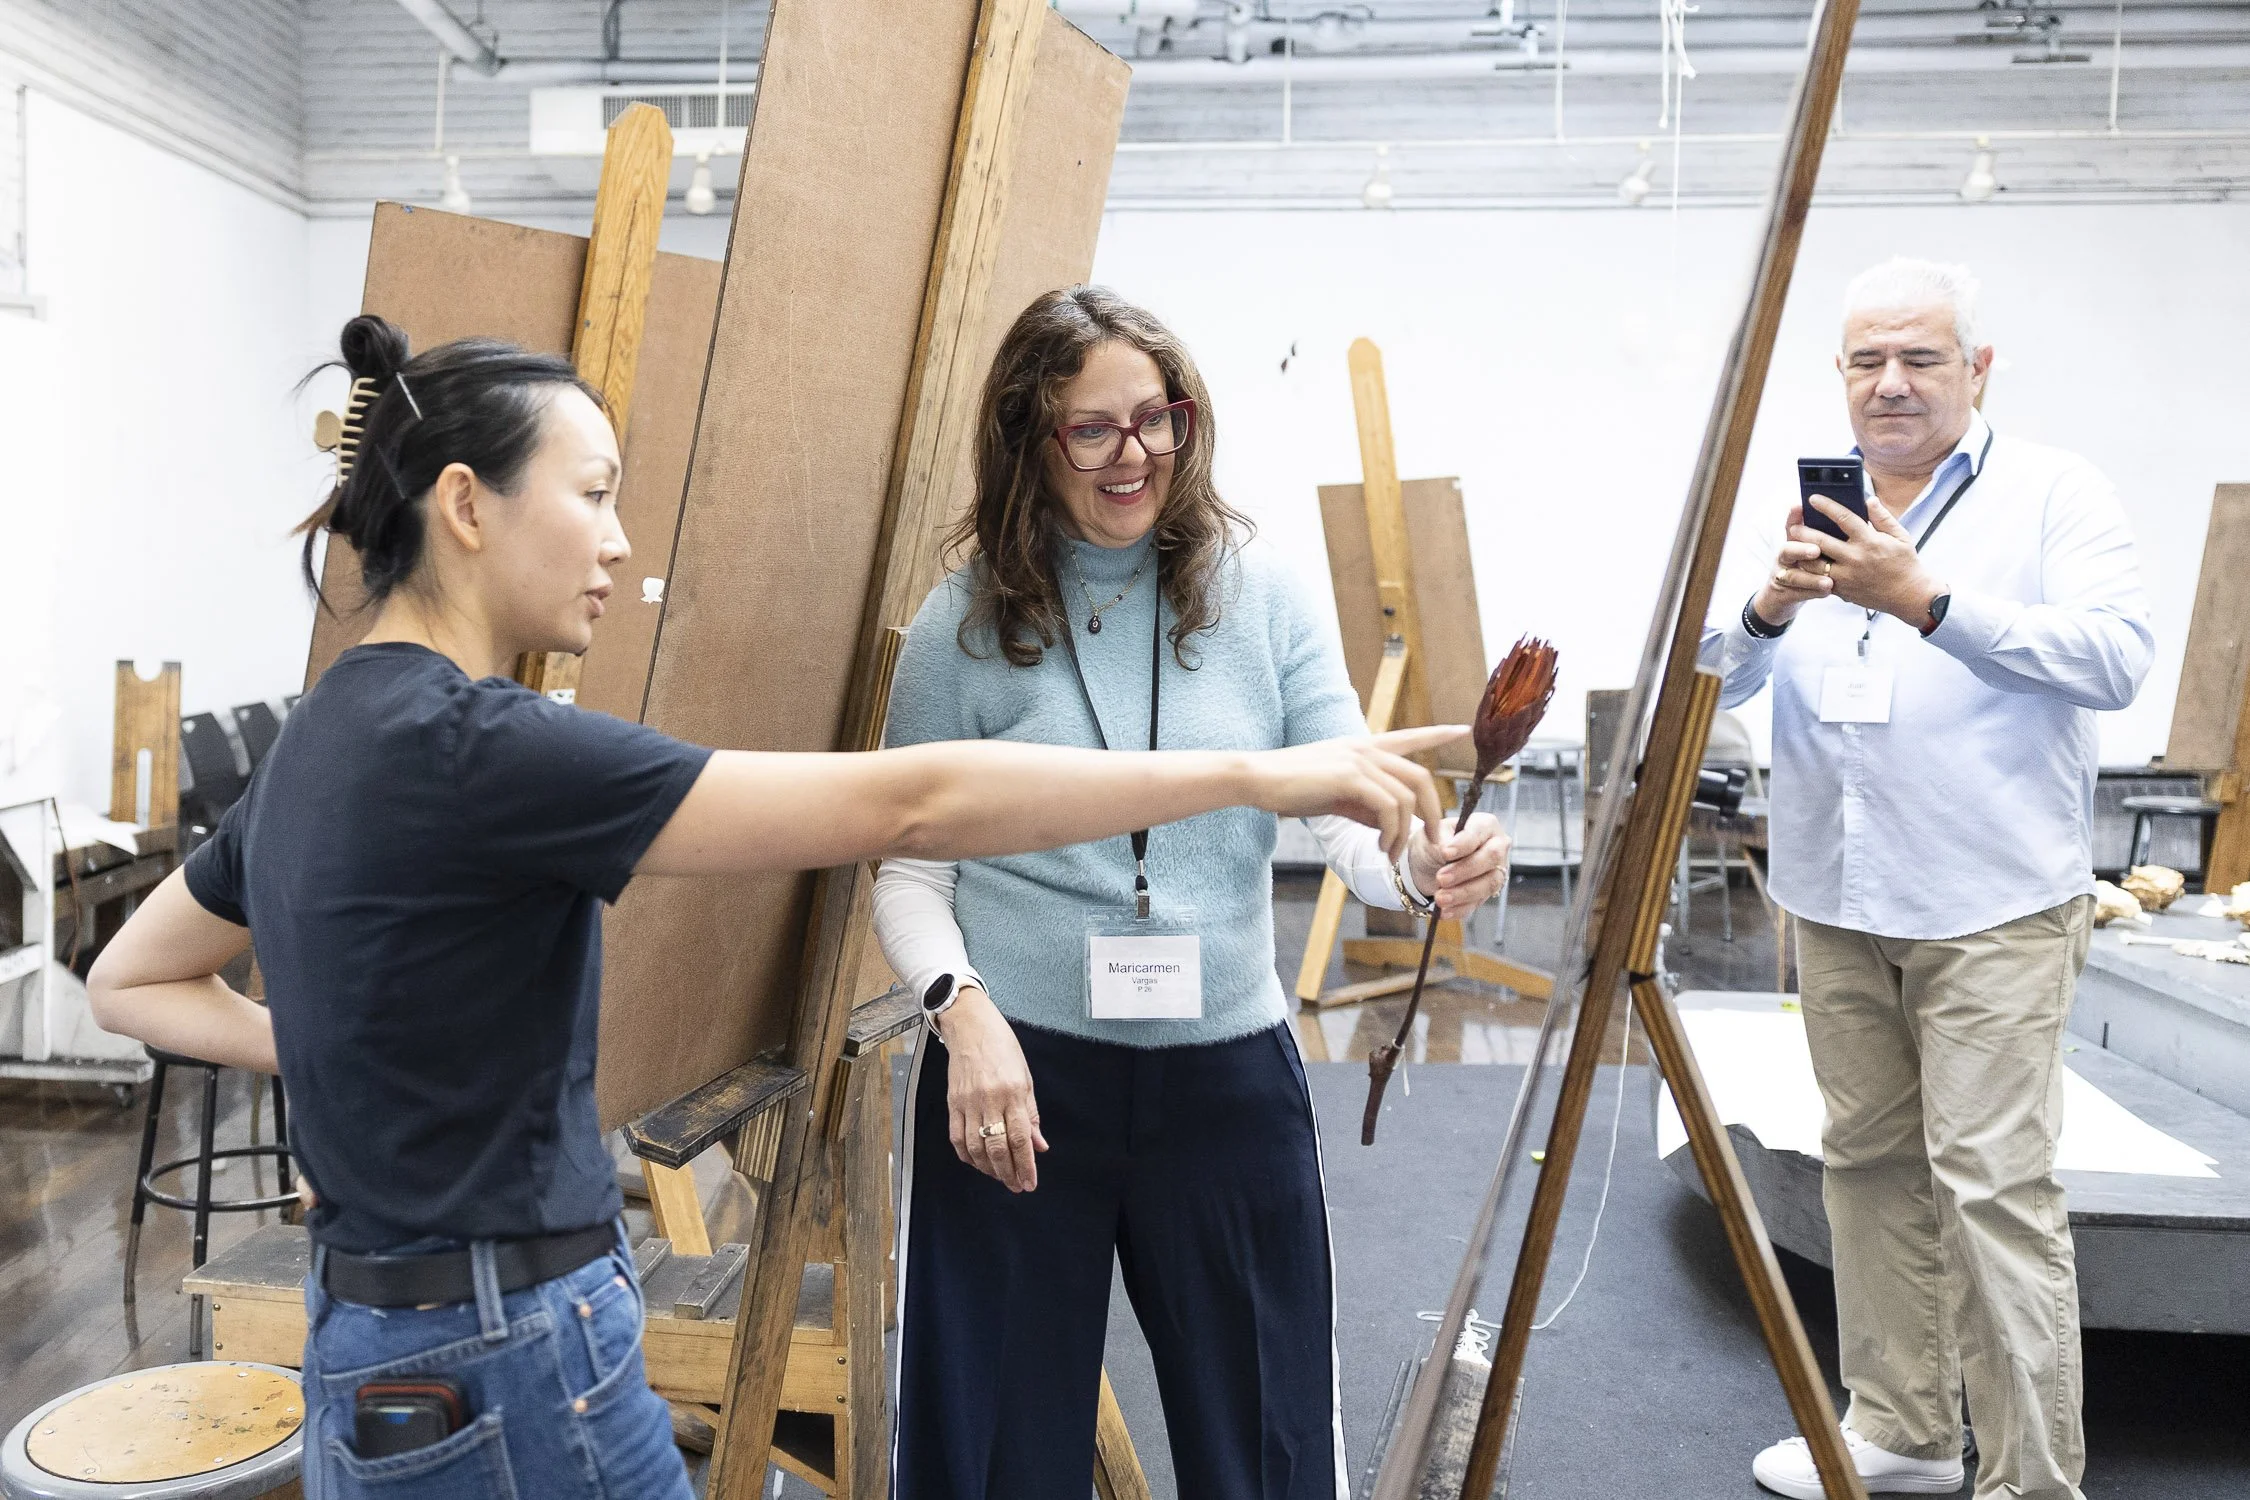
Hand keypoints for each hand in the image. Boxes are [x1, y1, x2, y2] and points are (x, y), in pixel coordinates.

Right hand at [939, 986, 1045, 1192]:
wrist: (970, 1026)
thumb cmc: (1002, 1047)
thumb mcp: (1025, 1077)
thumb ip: (1030, 1114)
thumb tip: (1039, 1145)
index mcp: (1013, 1092)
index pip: (1020, 1138)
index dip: (1026, 1165)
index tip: (1030, 1182)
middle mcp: (989, 1099)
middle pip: (997, 1147)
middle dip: (1008, 1172)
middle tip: (1017, 1186)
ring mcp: (967, 1102)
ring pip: (975, 1147)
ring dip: (988, 1168)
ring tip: (1000, 1177)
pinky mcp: (952, 1102)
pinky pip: (957, 1137)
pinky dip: (967, 1155)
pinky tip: (977, 1163)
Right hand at [1251, 726, 1459, 859]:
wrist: (1258, 779)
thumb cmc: (1292, 787)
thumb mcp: (1336, 794)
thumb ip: (1365, 803)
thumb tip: (1390, 823)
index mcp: (1363, 747)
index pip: (1409, 737)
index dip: (1437, 734)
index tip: (1461, 730)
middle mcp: (1366, 749)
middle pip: (1420, 777)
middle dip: (1433, 813)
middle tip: (1433, 841)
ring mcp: (1359, 760)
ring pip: (1407, 798)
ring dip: (1406, 832)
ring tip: (1391, 853)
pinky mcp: (1350, 777)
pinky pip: (1388, 808)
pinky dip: (1390, 832)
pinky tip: (1379, 846)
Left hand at [1406, 812, 1510, 920]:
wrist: (1427, 864)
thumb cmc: (1433, 842)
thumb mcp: (1431, 836)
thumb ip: (1441, 841)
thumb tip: (1446, 850)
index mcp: (1485, 825)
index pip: (1479, 833)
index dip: (1463, 844)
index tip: (1445, 853)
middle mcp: (1497, 847)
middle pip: (1490, 858)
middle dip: (1465, 870)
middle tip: (1441, 878)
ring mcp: (1495, 871)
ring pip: (1488, 884)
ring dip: (1463, 893)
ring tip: (1440, 898)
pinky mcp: (1487, 892)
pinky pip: (1478, 902)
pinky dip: (1460, 908)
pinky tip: (1444, 911)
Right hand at [1749, 504, 1835, 626]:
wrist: (1783, 595)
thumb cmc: (1807, 565)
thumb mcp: (1809, 545)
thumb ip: (1823, 531)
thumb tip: (1847, 511)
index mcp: (1792, 542)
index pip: (1790, 525)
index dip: (1793, 516)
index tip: (1799, 507)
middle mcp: (1784, 556)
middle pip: (1787, 549)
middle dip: (1801, 549)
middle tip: (1816, 550)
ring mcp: (1781, 575)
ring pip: (1792, 576)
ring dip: (1810, 578)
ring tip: (1829, 582)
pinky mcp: (1783, 593)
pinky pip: (1797, 593)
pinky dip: (1812, 592)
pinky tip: (1828, 591)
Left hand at [1797, 495, 1946, 627]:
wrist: (1909, 596)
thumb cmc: (1905, 563)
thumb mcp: (1900, 536)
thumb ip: (1883, 517)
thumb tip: (1869, 500)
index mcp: (1869, 541)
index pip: (1843, 518)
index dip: (1826, 506)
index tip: (1813, 498)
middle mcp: (1855, 558)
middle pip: (1820, 542)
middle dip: (1803, 531)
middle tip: (1793, 525)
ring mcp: (1846, 576)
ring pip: (1814, 564)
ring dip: (1801, 553)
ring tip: (1794, 545)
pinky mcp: (1842, 590)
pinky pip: (1819, 580)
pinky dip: (1809, 572)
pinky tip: (1803, 563)